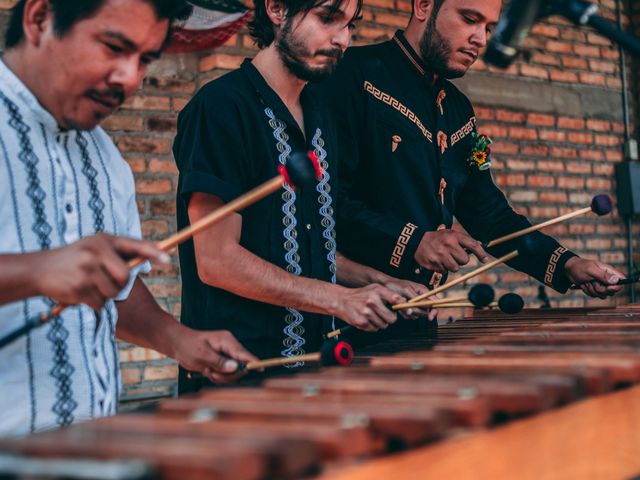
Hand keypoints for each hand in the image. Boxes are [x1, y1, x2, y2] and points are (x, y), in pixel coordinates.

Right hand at [33, 233, 168, 308]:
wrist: (38, 269)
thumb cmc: (74, 259)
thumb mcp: (94, 248)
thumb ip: (116, 254)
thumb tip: (148, 260)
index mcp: (104, 239)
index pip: (135, 245)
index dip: (154, 253)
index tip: (169, 261)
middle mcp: (96, 251)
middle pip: (125, 277)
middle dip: (119, 285)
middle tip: (103, 283)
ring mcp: (87, 269)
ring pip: (112, 292)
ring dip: (103, 295)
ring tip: (88, 286)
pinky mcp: (79, 286)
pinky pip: (98, 302)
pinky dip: (92, 303)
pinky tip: (79, 293)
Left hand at [173, 329, 258, 383]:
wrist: (178, 345)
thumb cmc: (188, 345)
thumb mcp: (202, 354)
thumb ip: (219, 361)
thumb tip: (236, 367)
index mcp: (227, 341)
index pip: (244, 353)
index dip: (253, 361)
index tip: (262, 368)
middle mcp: (230, 348)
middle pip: (240, 367)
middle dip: (227, 375)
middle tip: (212, 373)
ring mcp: (226, 355)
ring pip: (233, 373)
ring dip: (221, 377)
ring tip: (207, 371)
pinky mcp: (222, 362)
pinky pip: (226, 374)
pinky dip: (218, 377)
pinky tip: (208, 371)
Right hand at [333, 284, 405, 331]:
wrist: (341, 300)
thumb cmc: (361, 295)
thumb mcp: (375, 289)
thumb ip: (389, 295)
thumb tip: (404, 305)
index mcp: (377, 291)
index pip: (396, 299)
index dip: (404, 306)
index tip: (408, 311)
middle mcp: (372, 301)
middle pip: (392, 319)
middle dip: (390, 318)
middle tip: (384, 313)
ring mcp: (366, 313)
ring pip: (384, 325)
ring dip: (381, 322)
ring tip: (373, 315)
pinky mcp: (361, 322)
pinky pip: (375, 329)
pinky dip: (372, 326)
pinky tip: (367, 319)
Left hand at [381, 277, 436, 320]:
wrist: (384, 287)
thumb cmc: (395, 285)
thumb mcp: (406, 291)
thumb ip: (416, 299)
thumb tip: (426, 307)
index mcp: (423, 291)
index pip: (435, 302)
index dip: (434, 310)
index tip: (430, 317)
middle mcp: (421, 297)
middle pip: (427, 310)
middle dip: (418, 312)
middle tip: (409, 309)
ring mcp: (415, 303)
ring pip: (418, 314)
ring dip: (410, 313)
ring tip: (402, 307)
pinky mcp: (409, 308)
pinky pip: (411, 315)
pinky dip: (405, 314)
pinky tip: (399, 309)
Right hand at [415, 230, 488, 273]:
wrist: (416, 241)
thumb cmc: (437, 238)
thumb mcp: (449, 234)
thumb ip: (463, 240)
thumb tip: (479, 247)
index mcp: (453, 236)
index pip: (472, 245)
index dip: (481, 253)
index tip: (485, 260)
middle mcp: (448, 245)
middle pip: (465, 260)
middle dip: (461, 260)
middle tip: (454, 255)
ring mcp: (440, 255)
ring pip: (455, 268)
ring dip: (452, 265)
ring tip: (445, 258)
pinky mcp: (434, 264)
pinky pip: (444, 271)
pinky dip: (442, 268)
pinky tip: (437, 261)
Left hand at [564, 257, 624, 298]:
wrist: (569, 270)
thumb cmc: (580, 267)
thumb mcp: (591, 270)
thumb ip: (603, 275)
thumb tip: (616, 280)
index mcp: (609, 271)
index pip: (621, 281)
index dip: (617, 287)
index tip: (608, 288)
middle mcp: (607, 279)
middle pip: (611, 291)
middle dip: (600, 289)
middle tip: (592, 282)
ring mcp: (601, 285)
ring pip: (603, 295)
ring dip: (592, 290)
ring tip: (586, 282)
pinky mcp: (595, 289)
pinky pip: (595, 296)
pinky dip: (588, 292)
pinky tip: (584, 285)